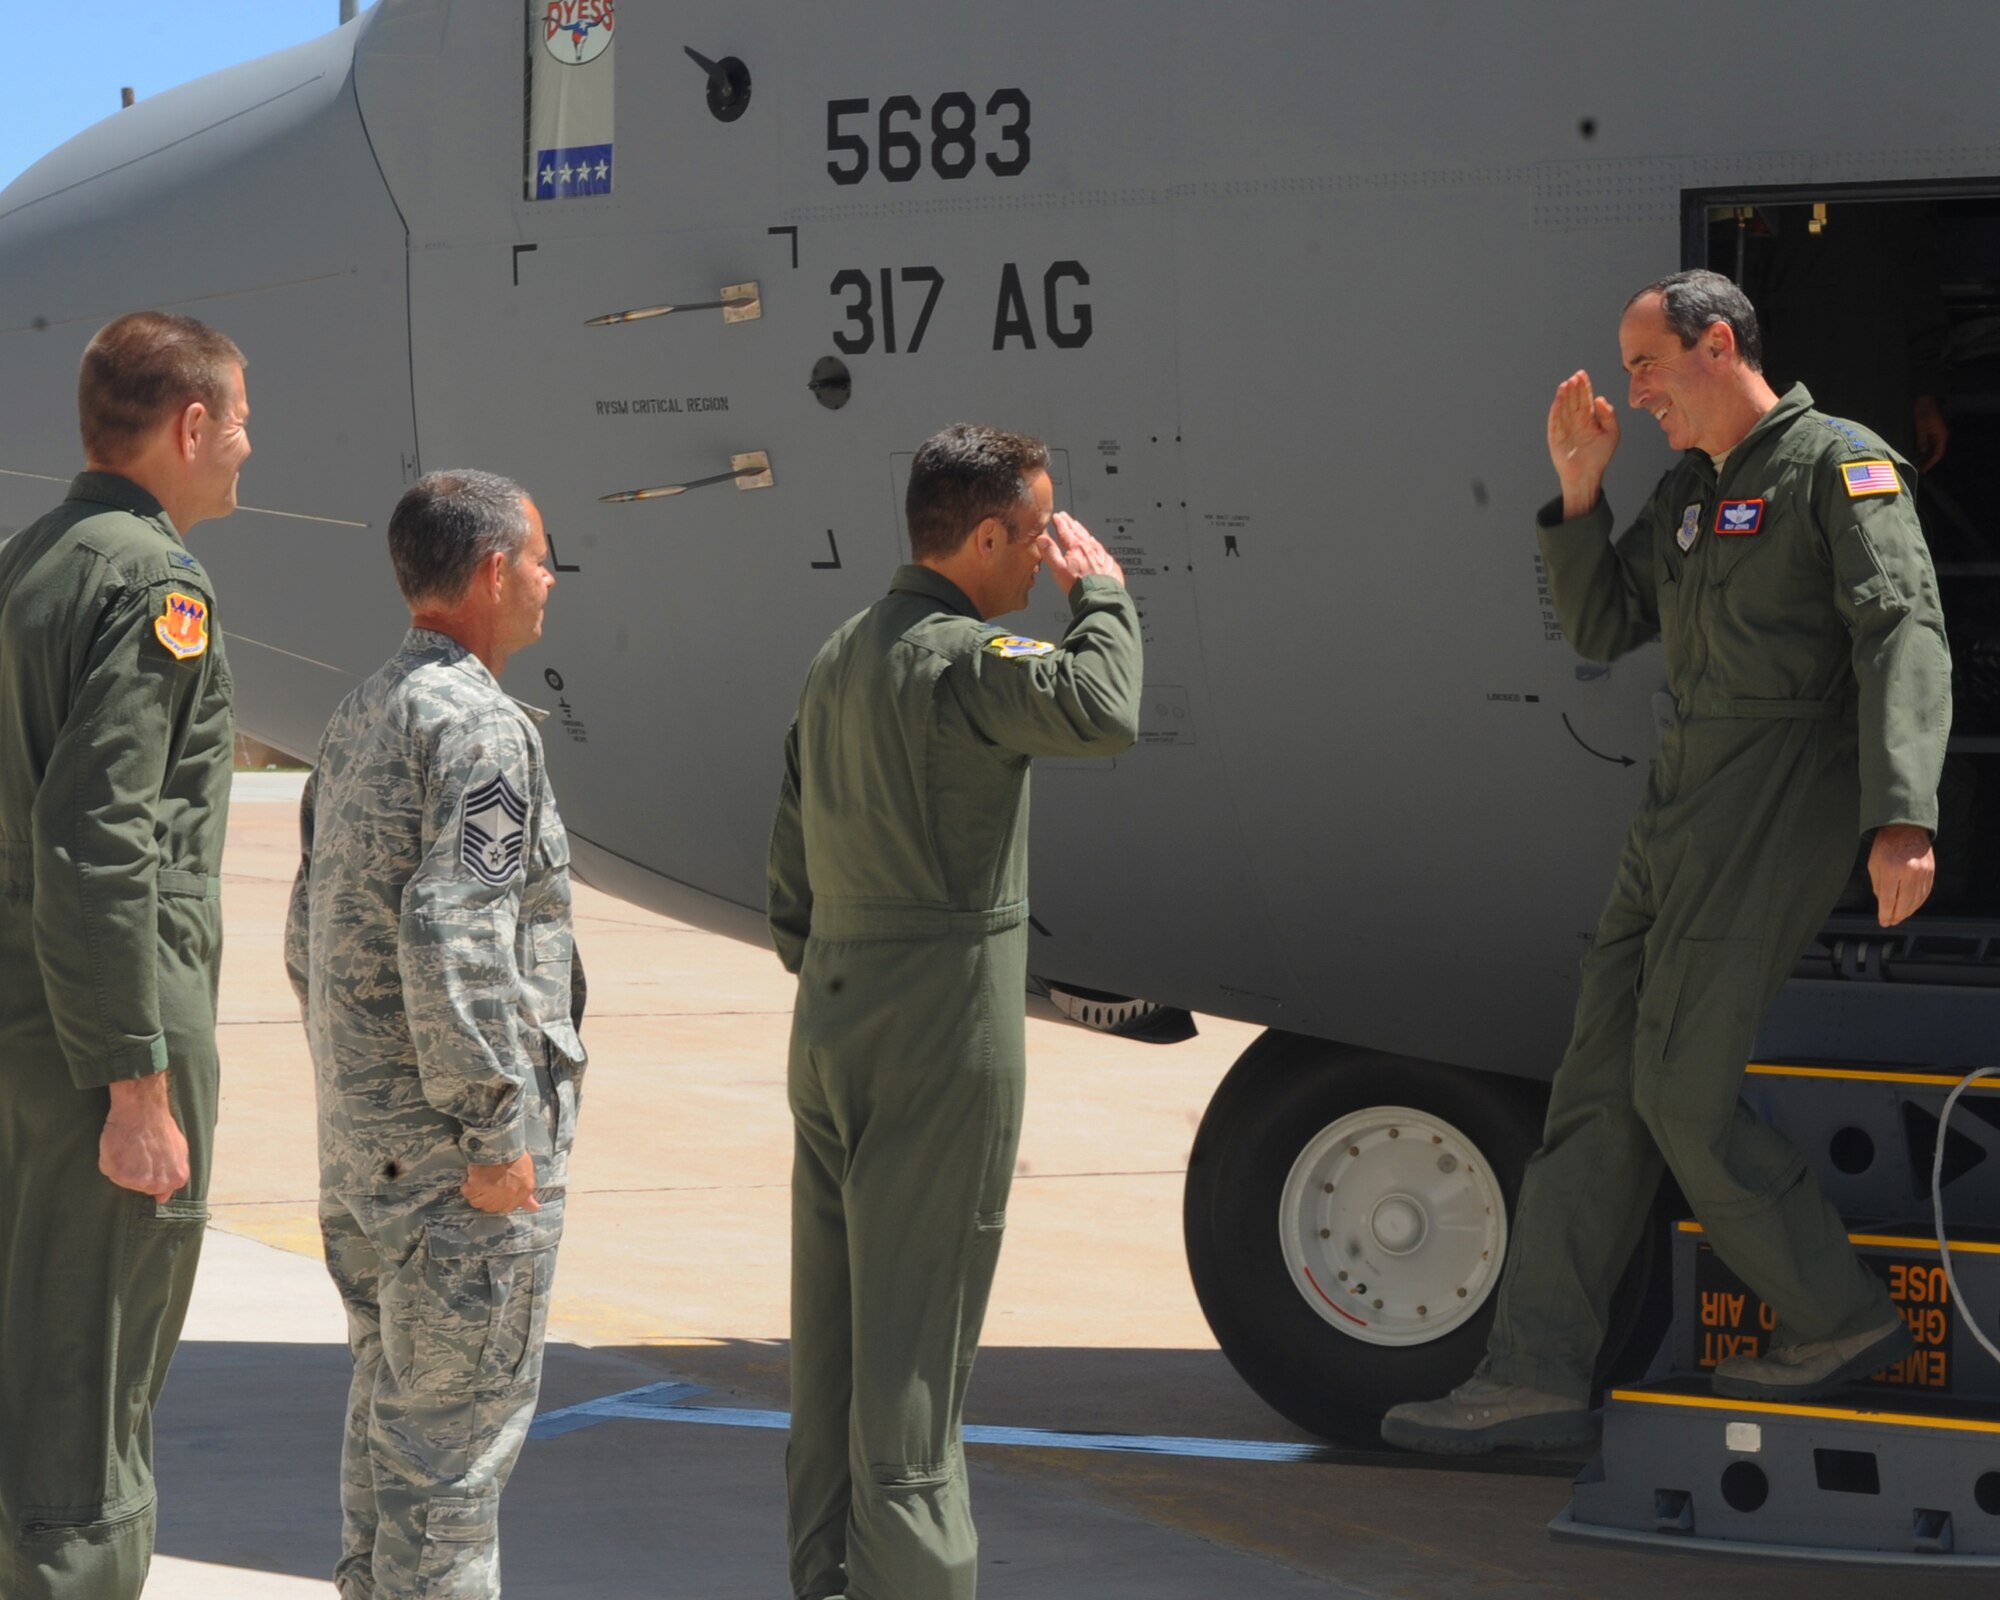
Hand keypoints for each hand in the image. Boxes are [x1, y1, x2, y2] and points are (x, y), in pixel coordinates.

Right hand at [101, 1073, 189, 1202]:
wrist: (143, 1110)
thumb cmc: (161, 1128)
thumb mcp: (179, 1151)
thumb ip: (174, 1175)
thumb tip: (162, 1198)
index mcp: (175, 1179)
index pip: (158, 1191)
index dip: (151, 1174)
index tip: (148, 1161)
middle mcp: (157, 1183)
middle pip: (141, 1187)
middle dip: (138, 1173)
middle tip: (138, 1152)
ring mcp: (138, 1180)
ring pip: (124, 1181)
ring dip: (123, 1167)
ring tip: (130, 1148)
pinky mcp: (119, 1173)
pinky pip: (110, 1172)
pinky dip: (111, 1161)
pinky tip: (120, 1147)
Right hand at [462, 1152, 540, 1213]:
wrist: (501, 1141)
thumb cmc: (514, 1155)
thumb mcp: (526, 1174)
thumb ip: (527, 1195)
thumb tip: (533, 1209)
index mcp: (523, 1190)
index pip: (507, 1208)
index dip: (499, 1202)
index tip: (494, 1194)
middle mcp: (509, 1194)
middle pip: (491, 1208)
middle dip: (487, 1198)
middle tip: (485, 1185)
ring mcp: (494, 1191)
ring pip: (477, 1202)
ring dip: (475, 1193)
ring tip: (478, 1180)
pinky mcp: (479, 1184)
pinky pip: (468, 1192)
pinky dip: (467, 1186)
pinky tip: (472, 1177)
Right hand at [1036, 511, 1124, 594]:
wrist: (1101, 597)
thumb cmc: (1079, 586)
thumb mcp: (1059, 569)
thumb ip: (1050, 552)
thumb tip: (1041, 539)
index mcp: (1076, 547)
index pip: (1066, 531)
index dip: (1060, 523)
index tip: (1057, 517)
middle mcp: (1090, 548)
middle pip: (1078, 532)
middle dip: (1071, 523)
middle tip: (1066, 517)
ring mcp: (1101, 555)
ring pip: (1090, 539)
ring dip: (1083, 532)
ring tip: (1078, 527)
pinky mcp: (1109, 563)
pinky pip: (1101, 549)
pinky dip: (1095, 544)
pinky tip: (1095, 545)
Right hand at [1547, 370, 1619, 516]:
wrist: (1586, 475)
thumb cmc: (1600, 457)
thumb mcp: (1612, 433)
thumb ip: (1609, 415)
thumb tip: (1599, 398)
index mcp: (1588, 419)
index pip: (1585, 398)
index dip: (1584, 386)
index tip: (1582, 374)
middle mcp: (1575, 421)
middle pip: (1573, 399)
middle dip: (1574, 387)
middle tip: (1575, 376)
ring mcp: (1564, 428)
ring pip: (1563, 407)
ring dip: (1564, 395)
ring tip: (1567, 383)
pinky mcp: (1555, 436)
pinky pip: (1554, 419)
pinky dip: (1556, 408)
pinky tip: (1559, 398)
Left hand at [1869, 823, 1934, 927]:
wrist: (1906, 829)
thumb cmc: (1886, 846)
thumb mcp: (1874, 865)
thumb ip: (1878, 886)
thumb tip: (1884, 904)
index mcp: (1891, 870)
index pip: (1889, 900)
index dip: (1886, 914)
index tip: (1883, 922)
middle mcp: (1909, 872)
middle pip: (1905, 903)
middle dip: (1897, 915)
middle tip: (1891, 922)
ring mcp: (1923, 872)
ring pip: (1917, 900)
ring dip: (1908, 911)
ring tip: (1900, 917)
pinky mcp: (1931, 871)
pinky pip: (1925, 892)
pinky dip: (1918, 902)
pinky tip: (1911, 907)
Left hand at [1913, 395, 1948, 471]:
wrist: (1924, 398)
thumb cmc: (1924, 410)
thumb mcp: (1921, 425)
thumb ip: (1922, 439)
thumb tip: (1923, 451)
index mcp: (1941, 435)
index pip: (1938, 453)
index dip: (1931, 463)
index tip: (1923, 470)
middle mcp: (1940, 436)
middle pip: (1934, 453)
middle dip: (1926, 462)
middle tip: (1916, 470)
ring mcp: (1935, 434)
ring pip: (1930, 449)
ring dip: (1923, 457)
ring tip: (1913, 464)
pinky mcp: (1929, 432)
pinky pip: (1926, 444)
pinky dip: (1921, 450)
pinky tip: (1913, 455)